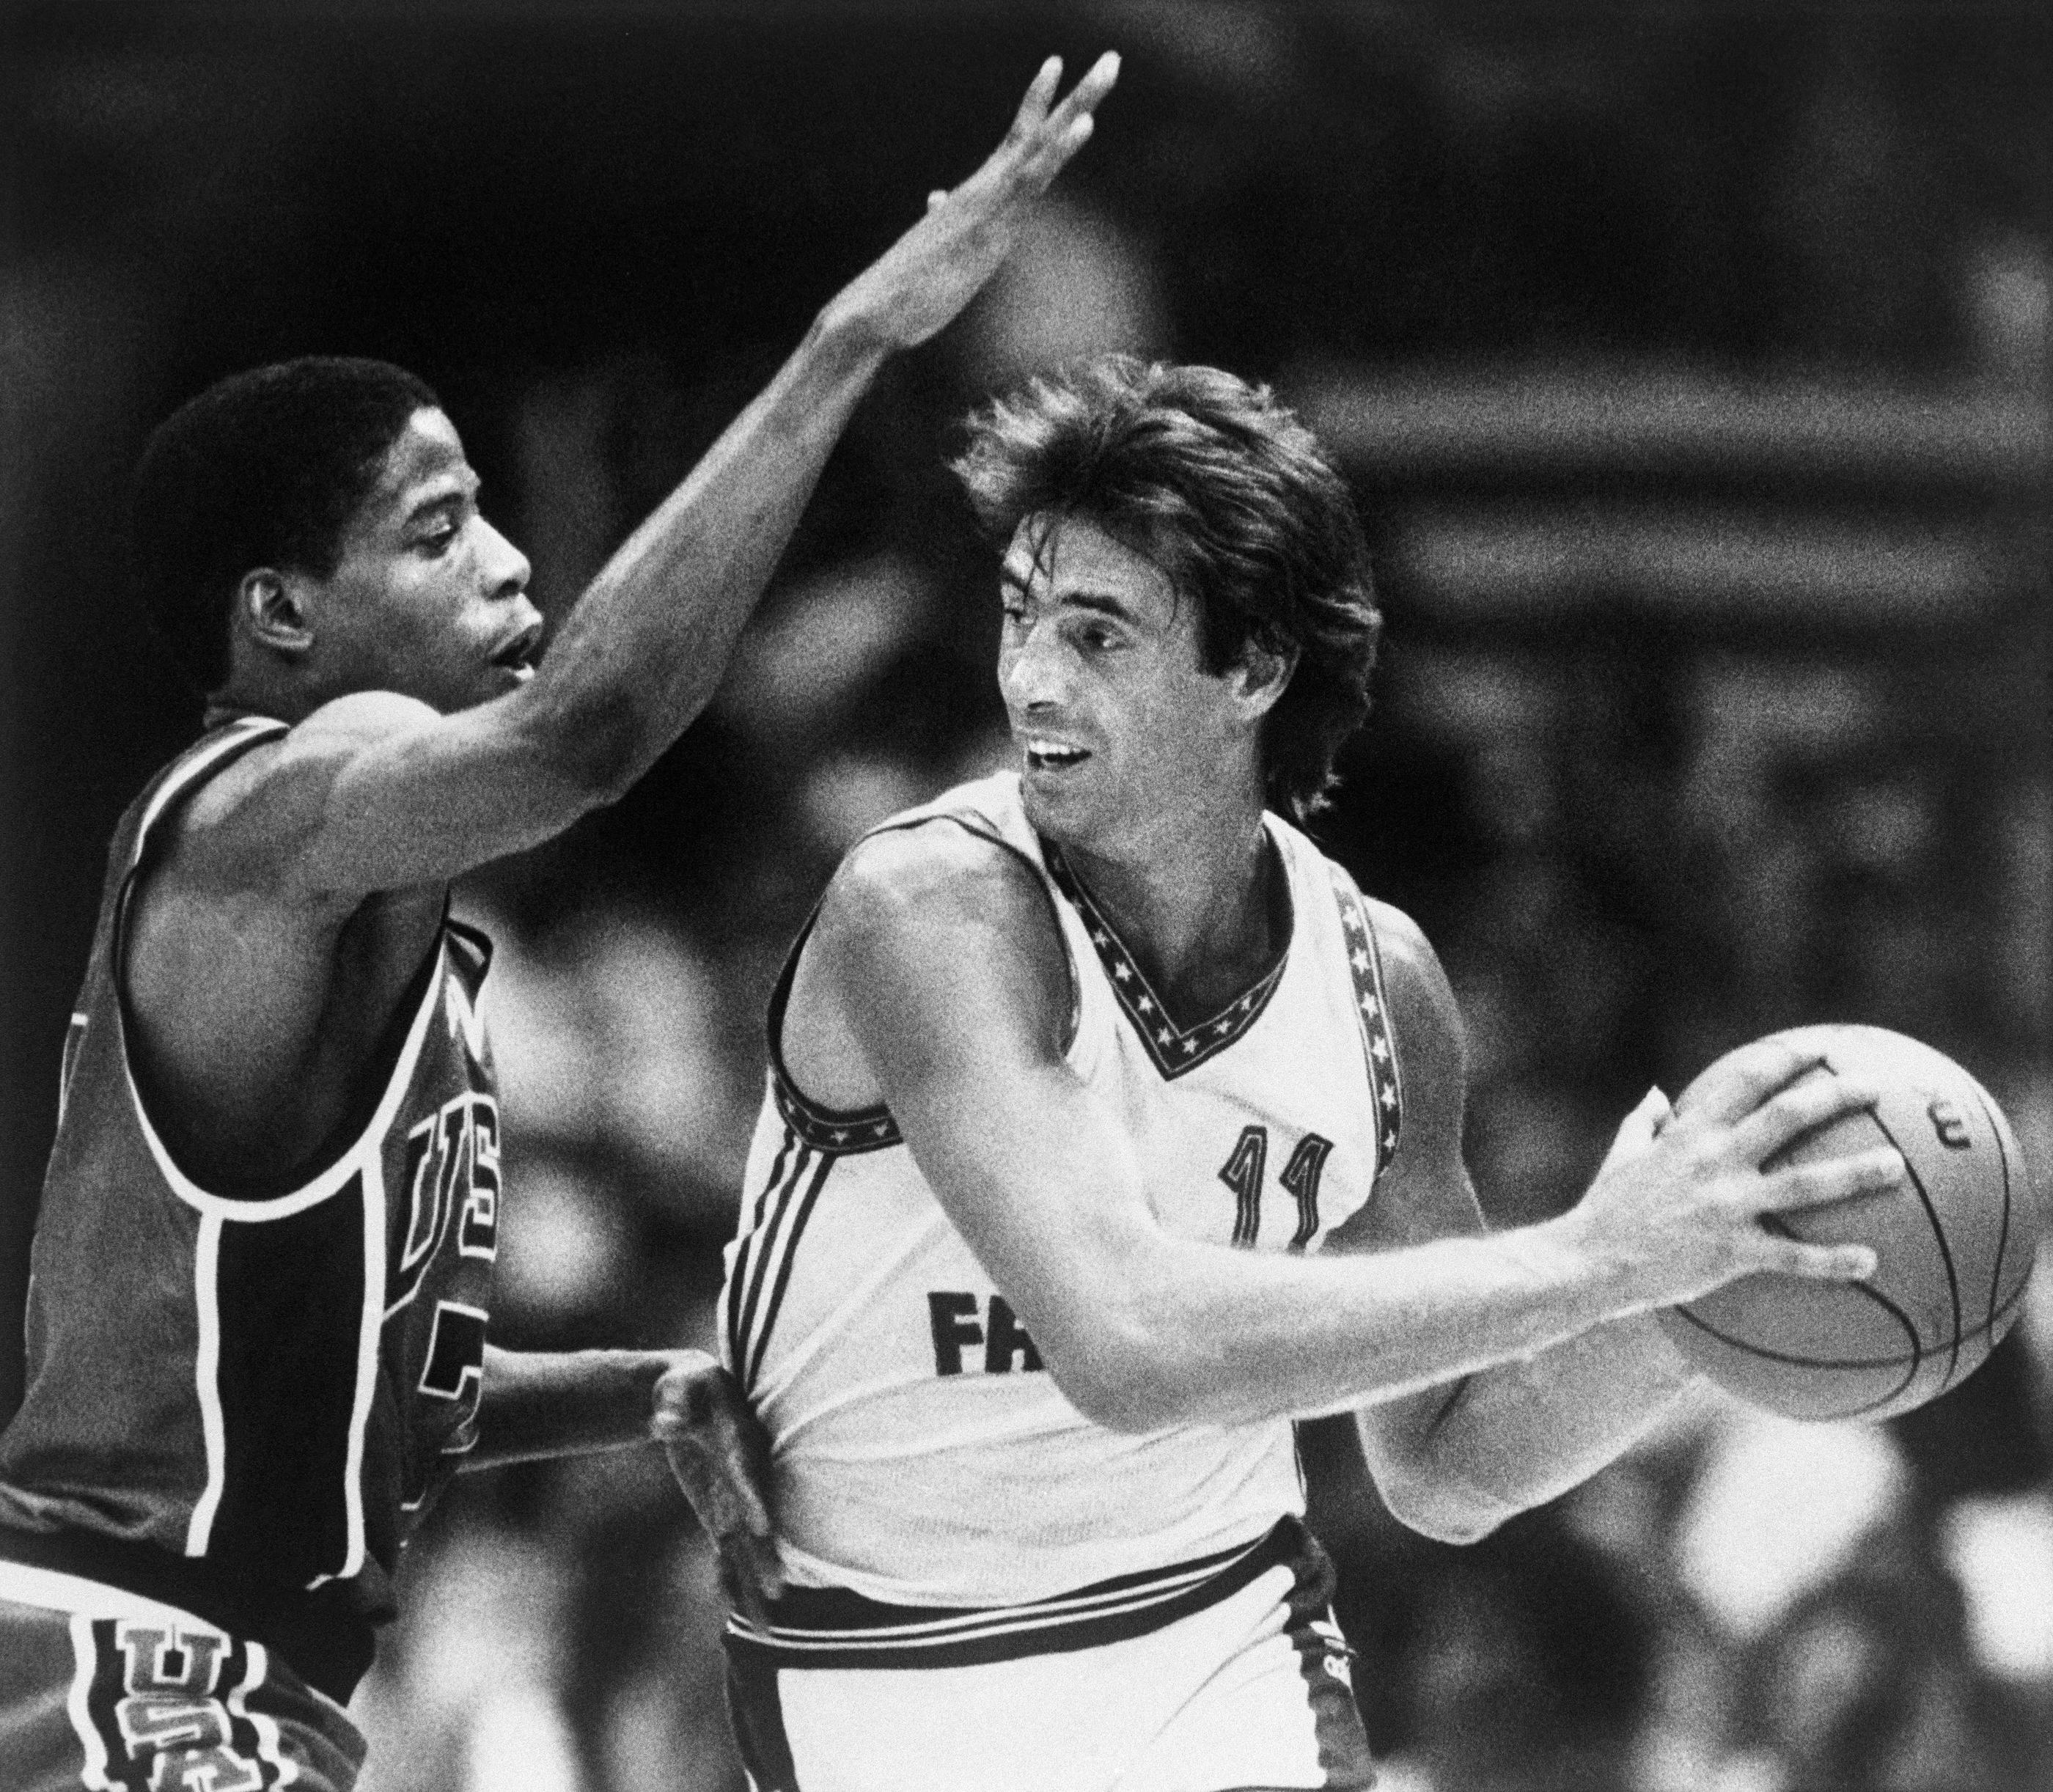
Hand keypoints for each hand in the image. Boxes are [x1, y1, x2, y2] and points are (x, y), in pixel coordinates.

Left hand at [647, 1352, 782, 1620]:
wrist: (691, 1392)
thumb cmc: (687, 1383)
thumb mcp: (678, 1386)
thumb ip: (672, 1407)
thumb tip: (660, 1426)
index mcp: (739, 1443)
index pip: (748, 1474)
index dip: (754, 1499)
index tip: (761, 1526)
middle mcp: (742, 1478)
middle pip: (757, 1522)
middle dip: (766, 1557)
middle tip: (777, 1593)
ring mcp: (731, 1499)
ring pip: (746, 1547)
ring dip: (752, 1583)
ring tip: (766, 1628)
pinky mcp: (717, 1512)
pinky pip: (725, 1550)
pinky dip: (727, 1577)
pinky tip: (730, 1608)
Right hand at [823, 51, 1120, 351]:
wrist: (876, 310)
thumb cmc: (904, 290)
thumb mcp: (938, 249)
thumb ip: (944, 219)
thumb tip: (938, 199)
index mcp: (978, 196)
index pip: (1017, 141)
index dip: (1038, 104)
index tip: (1055, 65)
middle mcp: (986, 190)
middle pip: (1039, 132)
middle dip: (1076, 97)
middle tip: (1112, 60)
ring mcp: (988, 202)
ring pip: (1042, 145)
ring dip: (1078, 107)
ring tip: (1109, 69)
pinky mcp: (989, 223)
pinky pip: (1031, 177)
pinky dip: (1058, 148)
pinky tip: (1085, 123)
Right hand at [1563, 1037, 1905, 1307]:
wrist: (1587, 1262)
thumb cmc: (1605, 1209)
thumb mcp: (1622, 1154)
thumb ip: (1643, 1121)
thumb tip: (1656, 1093)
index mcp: (1691, 1134)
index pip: (1747, 1082)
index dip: (1787, 1060)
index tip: (1820, 1049)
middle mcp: (1715, 1161)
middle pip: (1787, 1117)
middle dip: (1835, 1096)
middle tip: (1877, 1088)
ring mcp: (1726, 1206)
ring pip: (1805, 1184)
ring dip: (1855, 1173)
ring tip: (1897, 1165)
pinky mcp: (1731, 1252)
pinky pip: (1793, 1257)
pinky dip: (1834, 1260)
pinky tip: (1872, 1262)